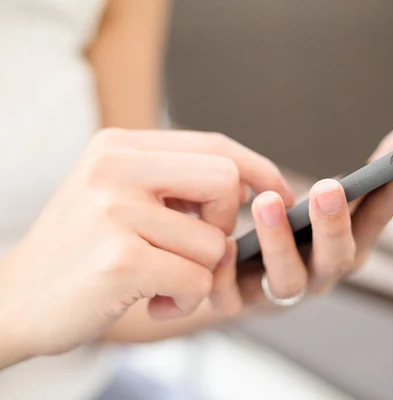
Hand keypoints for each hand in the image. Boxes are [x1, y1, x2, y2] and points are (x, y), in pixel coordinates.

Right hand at [0, 129, 292, 366]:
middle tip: (197, 247)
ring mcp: (115, 212)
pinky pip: (197, 282)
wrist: (14, 301)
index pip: (215, 145)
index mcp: (119, 146)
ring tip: (162, 284)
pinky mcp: (120, 261)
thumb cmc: (81, 250)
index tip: (280, 193)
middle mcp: (115, 168)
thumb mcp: (117, 195)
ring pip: (215, 243)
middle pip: (225, 181)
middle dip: (225, 223)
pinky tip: (155, 303)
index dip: (258, 169)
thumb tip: (246, 181)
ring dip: (199, 274)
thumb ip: (174, 181)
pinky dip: (186, 301)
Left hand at [208, 117, 392, 313]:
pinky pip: (230, 297)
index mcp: (347, 247)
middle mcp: (320, 273)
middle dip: (335, 224)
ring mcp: (280, 291)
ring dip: (279, 243)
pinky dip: (226, 274)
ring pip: (287, 278)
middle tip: (328, 188)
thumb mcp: (337, 200)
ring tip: (268, 202)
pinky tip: (225, 245)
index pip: (378, 220)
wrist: (246, 282)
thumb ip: (375, 167)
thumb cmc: (302, 236)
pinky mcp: (239, 302)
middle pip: (337, 257)